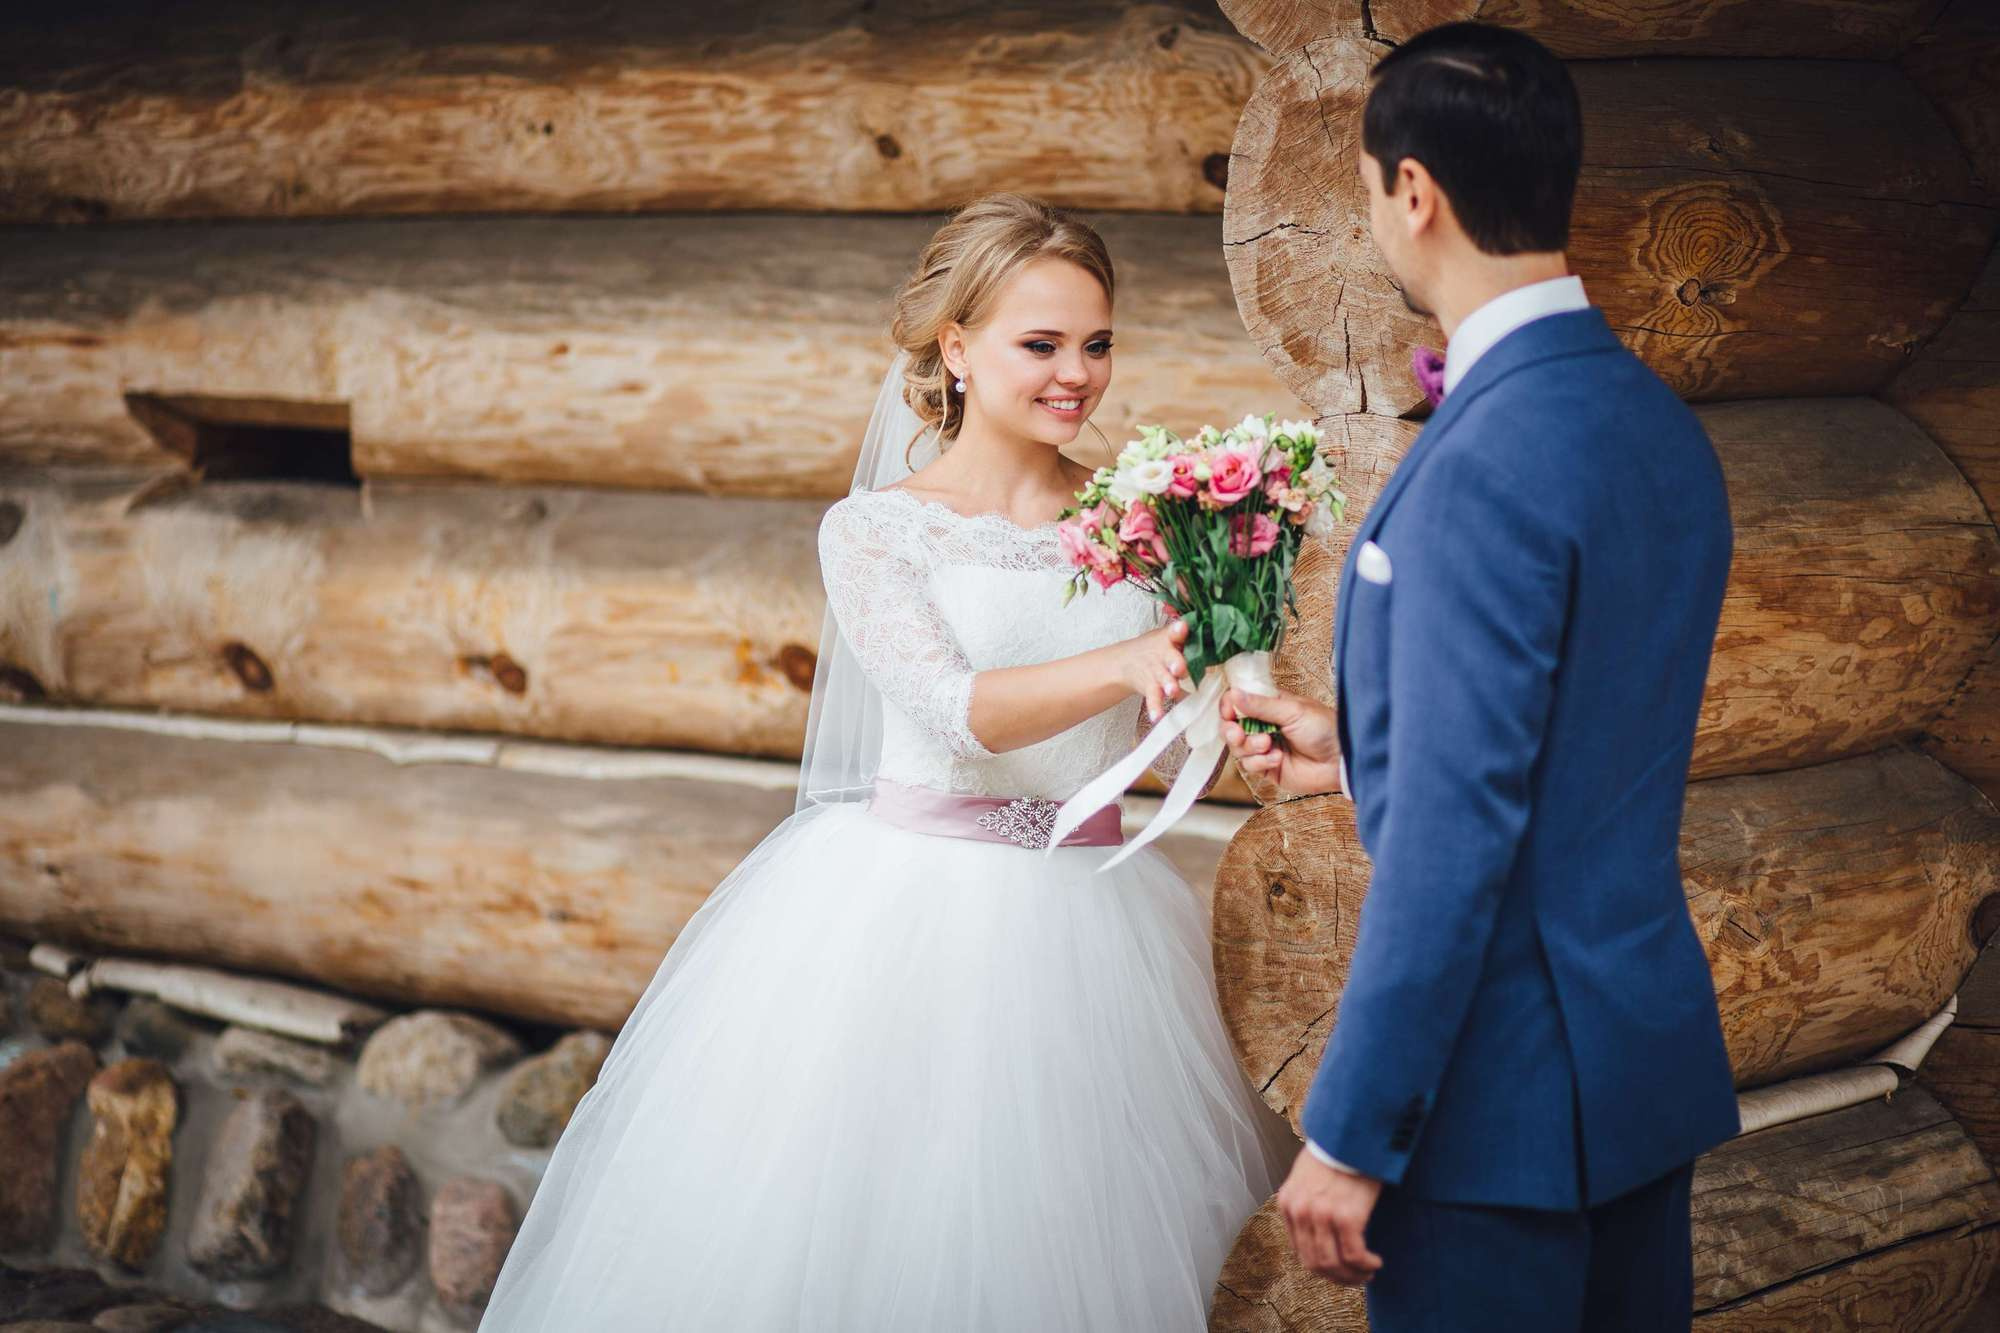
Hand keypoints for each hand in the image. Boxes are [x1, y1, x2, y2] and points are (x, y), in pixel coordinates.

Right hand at [1115, 613, 1193, 722]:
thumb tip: (1223, 639)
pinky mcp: (1149, 687)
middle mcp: (1163, 655)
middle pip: (1171, 658)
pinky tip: (1157, 716)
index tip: (1182, 628)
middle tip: (1180, 669)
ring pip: (1163, 678)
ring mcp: (1156, 671)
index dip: (1178, 630)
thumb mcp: (1169, 638)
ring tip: (1172, 691)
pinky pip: (1153, 698)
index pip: (1174, 632)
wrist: (1126, 662)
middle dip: (1176, 663)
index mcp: (1170, 640)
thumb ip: (1190, 639)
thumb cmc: (1157, 650)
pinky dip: (1155, 708)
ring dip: (1168, 685)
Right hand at [1221, 687, 1344, 795]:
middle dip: (1231, 731)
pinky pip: (1249, 766)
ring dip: (1249, 747)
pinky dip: (1260, 762)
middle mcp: (1264, 726)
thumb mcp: (1292, 710)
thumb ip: (1261, 705)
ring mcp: (1265, 748)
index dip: (1229, 707)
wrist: (1340, 760)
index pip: (1238, 703)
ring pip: (1238, 748)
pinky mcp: (1268, 768)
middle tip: (1237, 733)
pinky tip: (1278, 759)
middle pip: (1231, 727)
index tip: (1229, 711)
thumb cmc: (1324, 728)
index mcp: (1270, 706)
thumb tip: (1234, 693)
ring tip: (1267, 744)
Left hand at [1277, 1148, 1383, 1284]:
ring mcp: (1321, 1215)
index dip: (1322, 1267)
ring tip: (1367, 1272)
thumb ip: (1305, 1199)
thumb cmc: (1336, 1151)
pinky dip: (1365, 1265)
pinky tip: (1374, 1262)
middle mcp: (1299, 1211)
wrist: (1353, 1131)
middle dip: (1337, 1277)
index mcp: (1287, 1202)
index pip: (1299, 1251)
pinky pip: (1354, 1256)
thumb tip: (1315, 1229)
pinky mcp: (1346, 1216)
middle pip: (1314, 1263)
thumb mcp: (1307, 1174)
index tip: (1340, 1269)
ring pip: (1333, 1264)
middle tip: (1355, 1278)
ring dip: (1352, 1276)